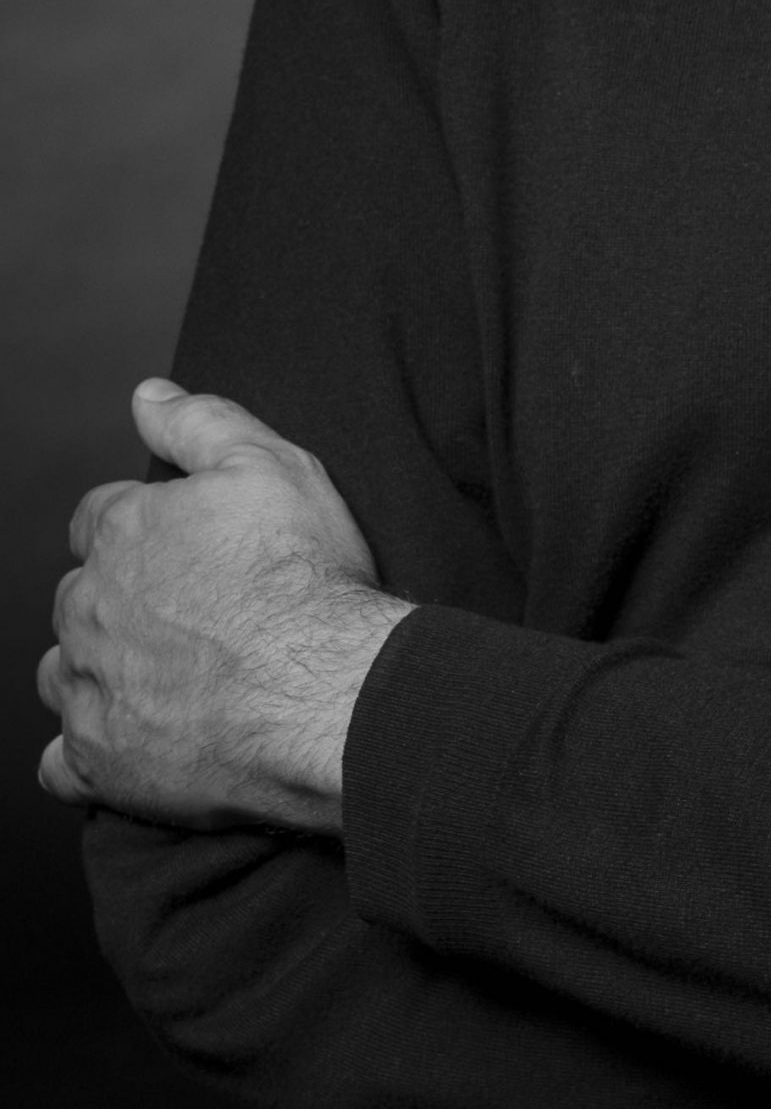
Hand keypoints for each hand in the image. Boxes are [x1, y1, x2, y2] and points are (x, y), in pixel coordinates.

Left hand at [38, 380, 411, 833]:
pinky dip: (81, 751)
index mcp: (124, 533)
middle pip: (80, 595)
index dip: (140, 523)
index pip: (99, 516)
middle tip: (184, 607)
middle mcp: (90, 609)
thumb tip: (147, 395)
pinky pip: (60, 763)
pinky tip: (123, 738)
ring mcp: (90, 689)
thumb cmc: (305, 575)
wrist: (322, 689)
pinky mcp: (102, 761)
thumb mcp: (271, 465)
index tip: (178, 541)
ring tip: (155, 671)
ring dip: (94, 668)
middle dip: (117, 596)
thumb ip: (199, 422)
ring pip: (62, 673)